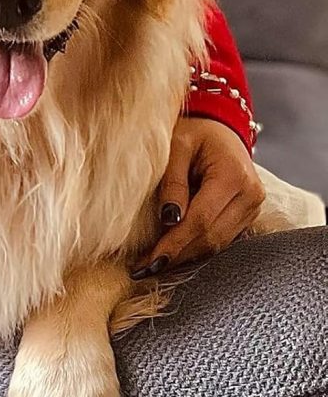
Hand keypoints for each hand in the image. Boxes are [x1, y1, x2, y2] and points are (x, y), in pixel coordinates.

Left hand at [131, 116, 264, 278]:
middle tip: (144, 269)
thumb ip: (172, 182)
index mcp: (234, 177)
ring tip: (153, 265)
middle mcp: (250, 196)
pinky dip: (196, 248)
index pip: (202, 220)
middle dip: (177, 255)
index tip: (149, 260)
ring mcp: (253, 208)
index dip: (174, 243)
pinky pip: (221, 238)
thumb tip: (168, 220)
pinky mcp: (246, 215)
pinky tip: (173, 254)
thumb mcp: (176, 146)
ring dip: (185, 257)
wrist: (220, 128)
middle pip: (211, 237)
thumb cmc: (193, 132)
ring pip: (218, 243)